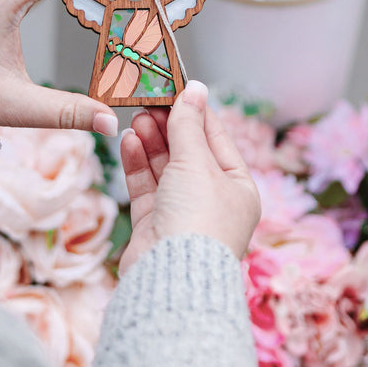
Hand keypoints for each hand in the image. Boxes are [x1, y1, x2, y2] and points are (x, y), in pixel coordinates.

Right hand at [118, 81, 260, 273]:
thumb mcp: (196, 162)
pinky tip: (129, 142)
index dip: (195, 112)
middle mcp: (212, 200)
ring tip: (136, 118)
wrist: (171, 278)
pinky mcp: (154, 224)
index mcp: (237, 187)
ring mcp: (182, 213)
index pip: (216, 139)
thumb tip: (195, 89)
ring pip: (164, 168)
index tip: (175, 88)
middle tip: (147, 101)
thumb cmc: (198, 221)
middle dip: (168, 126)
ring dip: (151, 142)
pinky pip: (146, 186)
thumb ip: (189, 124)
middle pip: (188, 152)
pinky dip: (138, 163)